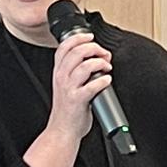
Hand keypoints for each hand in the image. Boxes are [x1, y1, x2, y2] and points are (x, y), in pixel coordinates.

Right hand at [45, 27, 111, 141]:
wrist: (62, 130)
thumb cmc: (69, 107)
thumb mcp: (67, 84)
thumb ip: (77, 69)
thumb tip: (99, 56)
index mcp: (59, 72)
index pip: (63, 47)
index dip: (78, 38)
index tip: (90, 37)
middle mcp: (61, 78)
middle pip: (76, 52)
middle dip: (94, 48)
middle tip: (104, 55)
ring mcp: (68, 89)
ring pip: (84, 66)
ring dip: (100, 63)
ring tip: (107, 68)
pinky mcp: (77, 100)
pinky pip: (92, 86)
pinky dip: (103, 80)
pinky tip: (107, 80)